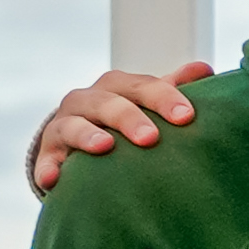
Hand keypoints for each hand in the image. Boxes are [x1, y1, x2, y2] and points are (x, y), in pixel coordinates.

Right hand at [27, 62, 209, 195]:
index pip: (142, 87)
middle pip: (107, 103)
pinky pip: (44, 161)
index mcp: (118, 87)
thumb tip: (204, 68)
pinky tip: (53, 180)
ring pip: (72, 125)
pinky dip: (48, 168)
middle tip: (151, 138)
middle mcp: (88, 101)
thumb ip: (173, 88)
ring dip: (87, 135)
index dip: (163, 98)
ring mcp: (64, 126)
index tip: (186, 116)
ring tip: (104, 146)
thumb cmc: (128, 120)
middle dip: (129, 117)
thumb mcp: (148, 103)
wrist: (81, 141)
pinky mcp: (47, 154)